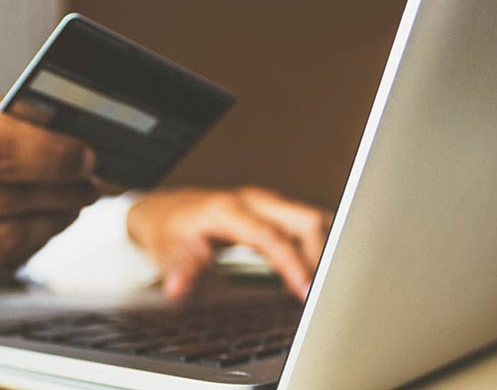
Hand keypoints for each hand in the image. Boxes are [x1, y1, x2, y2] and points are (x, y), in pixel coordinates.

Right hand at [0, 90, 97, 328]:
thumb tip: (47, 126)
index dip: (48, 150)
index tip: (81, 153)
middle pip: (1, 193)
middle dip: (59, 187)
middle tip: (85, 182)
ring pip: (3, 240)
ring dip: (48, 223)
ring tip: (64, 208)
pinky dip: (17, 255)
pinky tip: (26, 238)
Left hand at [127, 186, 331, 299]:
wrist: (164, 210)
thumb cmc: (168, 231)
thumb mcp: (166, 252)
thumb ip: (179, 270)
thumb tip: (178, 288)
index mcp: (228, 210)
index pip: (271, 236)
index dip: (292, 264)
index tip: (307, 291)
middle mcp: (252, 201)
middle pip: (305, 221)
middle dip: (322, 256)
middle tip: (326, 294)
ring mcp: (265, 203)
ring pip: (312, 220)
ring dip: (327, 250)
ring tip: (331, 285)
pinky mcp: (273, 211)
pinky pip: (307, 225)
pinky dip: (320, 246)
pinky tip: (323, 270)